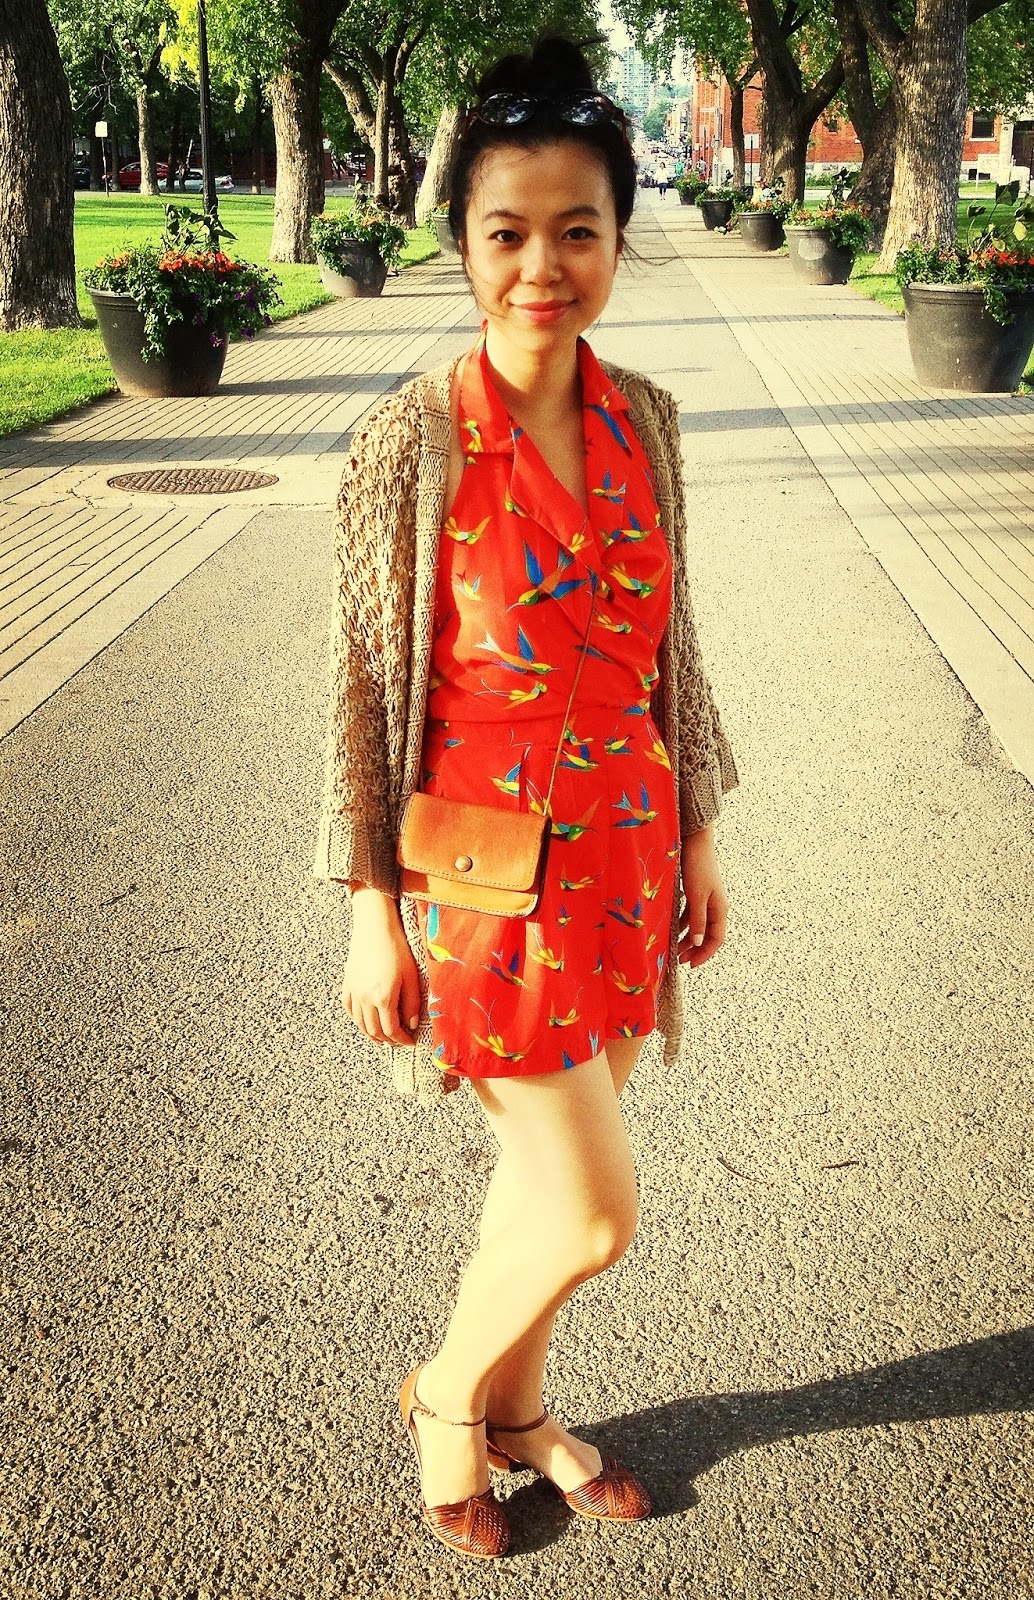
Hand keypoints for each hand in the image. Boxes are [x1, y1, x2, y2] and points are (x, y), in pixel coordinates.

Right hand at [341, 889, 421, 1045]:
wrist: (375, 927)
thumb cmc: (397, 948)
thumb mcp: (411, 976)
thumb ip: (412, 1003)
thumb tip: (412, 1024)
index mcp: (383, 997)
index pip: (392, 1030)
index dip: (402, 1040)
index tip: (410, 1042)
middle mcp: (365, 998)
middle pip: (375, 1031)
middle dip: (388, 1041)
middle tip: (398, 1042)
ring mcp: (354, 992)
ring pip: (360, 1024)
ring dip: (372, 1035)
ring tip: (383, 1038)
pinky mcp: (347, 984)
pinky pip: (349, 1010)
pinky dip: (357, 1021)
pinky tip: (366, 1022)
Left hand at [676, 824, 728, 966]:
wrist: (695, 841)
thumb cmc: (697, 867)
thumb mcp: (697, 896)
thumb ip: (697, 920)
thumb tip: (699, 943)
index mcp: (720, 909)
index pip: (716, 939)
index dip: (705, 954)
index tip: (691, 965)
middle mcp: (715, 907)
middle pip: (707, 935)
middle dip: (694, 949)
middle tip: (679, 960)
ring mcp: (706, 900)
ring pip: (697, 925)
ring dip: (687, 938)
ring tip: (673, 948)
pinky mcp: (696, 893)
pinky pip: (690, 915)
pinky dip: (682, 924)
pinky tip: (671, 929)